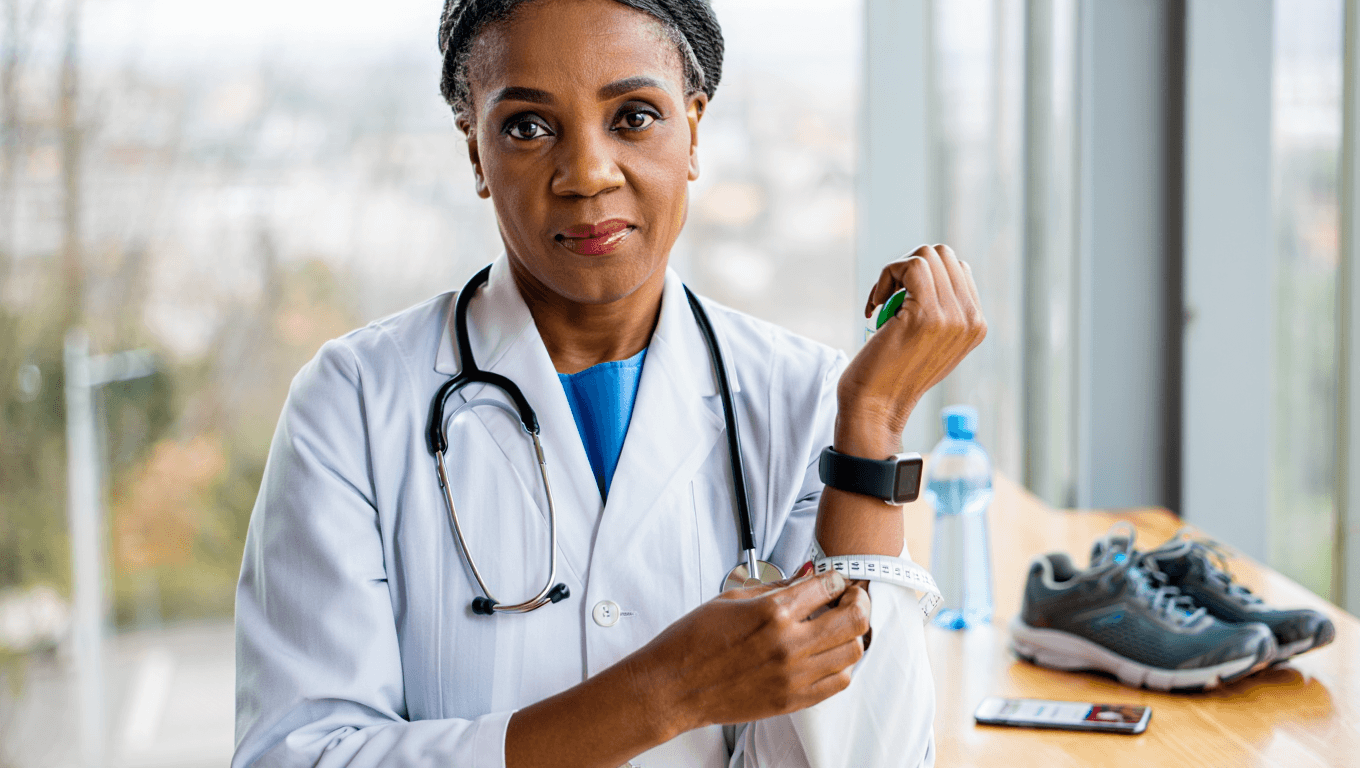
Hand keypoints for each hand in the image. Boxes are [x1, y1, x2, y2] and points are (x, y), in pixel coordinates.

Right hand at [629, 570, 870, 736]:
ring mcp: (793, 675)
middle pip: (855, 620)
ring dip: (852, 635)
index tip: (836, 581)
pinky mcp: (792, 700)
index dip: (838, 579)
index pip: (830, 587)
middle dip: (859, 602)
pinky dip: (841, 665)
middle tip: (851, 599)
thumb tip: (807, 574)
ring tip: (839, 628)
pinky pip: (838, 682)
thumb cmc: (694, 640)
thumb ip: (777, 586)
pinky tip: (828, 655)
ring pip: (853, 652)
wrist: (674, 686)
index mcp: (772, 612)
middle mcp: (789, 644)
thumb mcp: (732, 597)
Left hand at [836, 244, 986, 455]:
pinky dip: (886, 276)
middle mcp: (971, 320)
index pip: (956, 268)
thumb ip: (943, 311)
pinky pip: (911, 266)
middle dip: (908, 267)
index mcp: (976, 325)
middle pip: (943, 255)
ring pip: (926, 255)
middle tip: (888, 297)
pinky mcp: (926, 315)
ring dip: (895, 271)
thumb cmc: (892, 374)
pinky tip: (875, 304)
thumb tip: (935, 269)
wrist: (876, 407)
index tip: (899, 300)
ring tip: (882, 301)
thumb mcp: (929, 342)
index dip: (922, 275)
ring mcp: (952, 317)